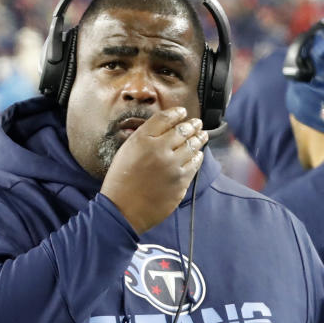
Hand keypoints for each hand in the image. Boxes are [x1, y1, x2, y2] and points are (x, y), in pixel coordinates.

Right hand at [100, 106, 208, 232]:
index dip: (177, 113)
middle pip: (182, 130)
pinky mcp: (181, 181)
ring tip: (202, 135)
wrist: (123, 210)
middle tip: (197, 123)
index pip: (165, 118)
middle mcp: (159, 149)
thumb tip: (164, 129)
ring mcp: (173, 166)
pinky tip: (198, 154)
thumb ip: (144, 138)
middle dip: (192, 125)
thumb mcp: (126, 152)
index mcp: (142, 139)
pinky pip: (195, 164)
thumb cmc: (121, 181)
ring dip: (199, 139)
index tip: (183, 112)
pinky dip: (198, 157)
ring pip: (192, 146)